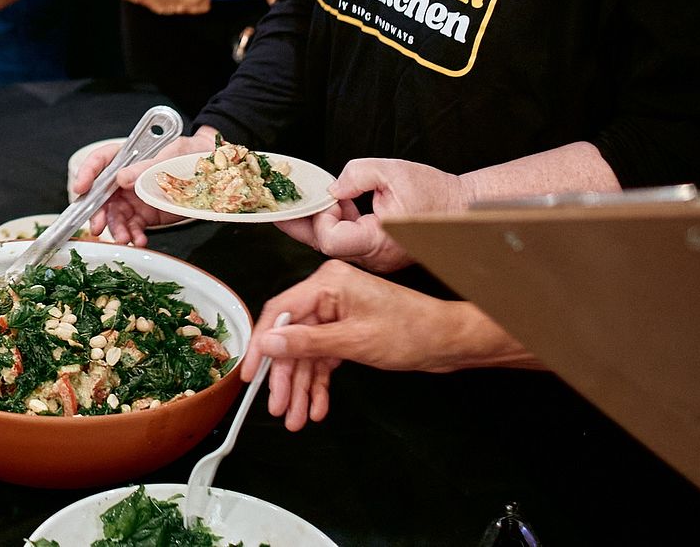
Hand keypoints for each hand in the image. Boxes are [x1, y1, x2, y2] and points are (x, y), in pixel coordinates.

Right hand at [77, 128, 217, 246]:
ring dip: (116, 229)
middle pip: (101, 194)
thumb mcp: (172, 154)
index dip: (86, 173)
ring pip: (115, 215)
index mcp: (128, 156)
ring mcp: (134, 197)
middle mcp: (125, 177)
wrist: (215, 171)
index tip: (80, 188)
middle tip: (97, 226)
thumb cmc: (191, 154)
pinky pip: (133, 227)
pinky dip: (133, 235)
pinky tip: (139, 240)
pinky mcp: (145, 214)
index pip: (100, 161)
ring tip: (125, 239)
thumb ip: (147, 166)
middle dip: (97, 211)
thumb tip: (122, 177)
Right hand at [241, 261, 493, 429]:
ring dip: (302, 387)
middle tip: (279, 408)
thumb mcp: (354, 340)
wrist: (449, 342)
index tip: (251, 374)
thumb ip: (307, 343)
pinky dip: (320, 382)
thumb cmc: (411, 331)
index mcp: (327, 283)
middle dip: (287, 377)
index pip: (280, 312)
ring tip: (297, 417)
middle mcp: (328, 294)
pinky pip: (324, 358)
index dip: (262, 345)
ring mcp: (338, 313)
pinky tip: (316, 406)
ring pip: (308, 354)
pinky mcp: (347, 331)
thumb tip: (268, 342)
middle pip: (293, 339)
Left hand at [279, 157, 471, 272]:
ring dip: (321, 220)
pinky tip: (339, 205)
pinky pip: (346, 242)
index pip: (330, 241)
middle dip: (303, 222)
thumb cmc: (433, 192)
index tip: (328, 199)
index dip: (322, 219)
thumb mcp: (391, 170)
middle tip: (282, 206)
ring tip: (315, 198)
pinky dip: (337, 223)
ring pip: (333, 244)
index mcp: (378, 241)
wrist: (458, 208)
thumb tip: (331, 188)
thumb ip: (356, 174)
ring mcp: (374, 259)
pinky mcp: (375, 254)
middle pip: (324, 245)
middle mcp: (374, 257)